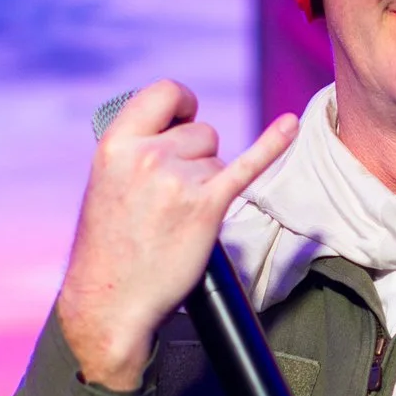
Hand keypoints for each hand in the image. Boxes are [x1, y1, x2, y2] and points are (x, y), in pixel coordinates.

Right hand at [56, 82, 298, 389]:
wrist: (109, 302)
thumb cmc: (108, 249)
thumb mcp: (105, 182)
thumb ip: (136, 151)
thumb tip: (176, 130)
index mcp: (116, 144)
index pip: (164, 92)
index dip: (181, 103)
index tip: (185, 118)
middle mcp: (148, 156)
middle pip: (202, 131)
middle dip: (197, 157)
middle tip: (171, 197)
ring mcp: (179, 180)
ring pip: (218, 158)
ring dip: (208, 182)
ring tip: (178, 217)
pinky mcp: (208, 207)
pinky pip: (247, 166)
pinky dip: (273, 144)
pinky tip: (290, 127)